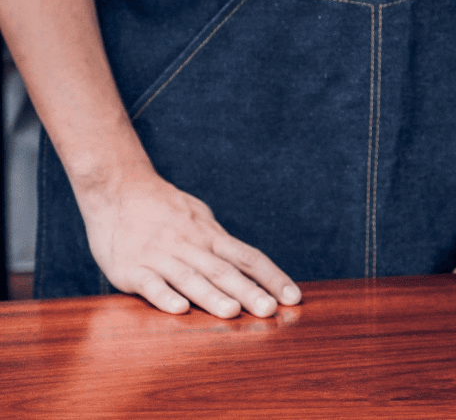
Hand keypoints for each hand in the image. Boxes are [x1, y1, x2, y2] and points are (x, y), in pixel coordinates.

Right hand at [76, 166, 301, 317]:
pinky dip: (164, 296)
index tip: (294, 297)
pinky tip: (179, 309)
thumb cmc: (163, 208)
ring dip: (212, 296)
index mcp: (210, 236)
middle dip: (248, 292)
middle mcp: (190, 245)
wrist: (118, 187)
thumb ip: (220, 242)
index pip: (249, 257)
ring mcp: (160, 256)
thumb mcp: (200, 218)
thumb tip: (250, 264)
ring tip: (232, 313)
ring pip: (191, 278)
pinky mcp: (132, 268)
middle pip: (224, 270)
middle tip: (270, 310)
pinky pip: (150, 283)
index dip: (272, 277)